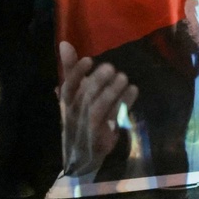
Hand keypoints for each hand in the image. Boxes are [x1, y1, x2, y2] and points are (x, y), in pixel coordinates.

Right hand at [59, 41, 137, 176]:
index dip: (77, 74)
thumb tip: (65, 44)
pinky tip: (133, 90)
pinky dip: (125, 103)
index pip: (67, 87)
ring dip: (112, 91)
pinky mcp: (103, 136)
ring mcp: (89, 127)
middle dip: (98, 81)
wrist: (82, 155)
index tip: (89, 60)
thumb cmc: (78, 116)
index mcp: (66, 103)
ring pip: (99, 107)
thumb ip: (70, 69)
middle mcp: (75, 114)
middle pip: (85, 96)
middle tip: (111, 68)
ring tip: (124, 77)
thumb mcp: (72, 95)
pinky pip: (115, 118)